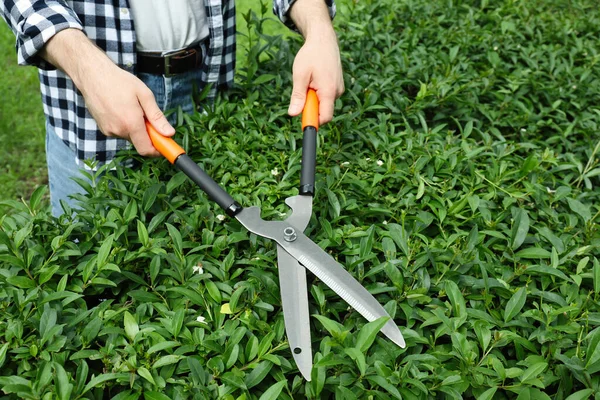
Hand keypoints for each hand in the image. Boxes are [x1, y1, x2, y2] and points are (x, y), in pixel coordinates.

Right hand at [80, 61, 174, 156]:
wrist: (92, 75)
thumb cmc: (119, 81)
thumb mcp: (144, 95)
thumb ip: (157, 117)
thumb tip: (169, 133)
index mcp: (131, 124)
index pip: (146, 150)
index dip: (158, 150)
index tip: (165, 145)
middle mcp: (118, 131)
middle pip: (140, 142)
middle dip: (147, 133)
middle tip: (146, 114)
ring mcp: (108, 130)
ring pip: (130, 136)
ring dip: (135, 127)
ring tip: (130, 107)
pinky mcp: (103, 128)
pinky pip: (120, 131)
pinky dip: (125, 124)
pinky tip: (121, 109)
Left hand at [287, 0, 343, 124]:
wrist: (323, 40)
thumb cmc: (310, 55)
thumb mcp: (300, 75)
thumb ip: (298, 96)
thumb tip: (293, 114)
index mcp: (329, 91)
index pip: (324, 118)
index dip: (313, 122)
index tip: (303, 123)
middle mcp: (337, 92)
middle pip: (323, 112)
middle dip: (311, 107)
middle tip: (303, 90)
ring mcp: (339, 90)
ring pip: (324, 104)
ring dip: (314, 98)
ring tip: (310, 80)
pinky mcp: (337, 87)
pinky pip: (326, 97)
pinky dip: (318, 92)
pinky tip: (315, 78)